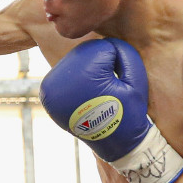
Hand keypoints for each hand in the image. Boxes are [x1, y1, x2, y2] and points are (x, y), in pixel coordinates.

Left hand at [39, 38, 182, 182]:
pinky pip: (66, 74)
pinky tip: (86, 94)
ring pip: (75, 61)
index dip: (118, 62)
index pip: (102, 48)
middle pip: (85, 52)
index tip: (120, 83)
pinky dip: (77, 79)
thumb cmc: (129, 111)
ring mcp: (48, 89)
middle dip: (101, 65)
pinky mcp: (46, 95)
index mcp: (81, 75)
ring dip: (89, 70)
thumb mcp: (135, 78)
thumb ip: (123, 51)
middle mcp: (58, 81)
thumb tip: (104, 38)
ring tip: (98, 92)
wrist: (115, 144)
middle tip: (109, 88)